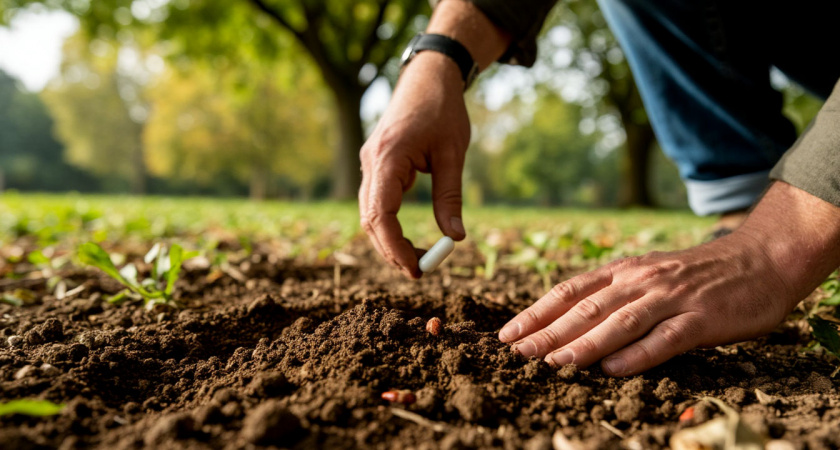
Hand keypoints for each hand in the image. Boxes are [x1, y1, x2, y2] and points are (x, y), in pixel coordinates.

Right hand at [359, 53, 469, 277]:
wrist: (428, 76)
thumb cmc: (443, 110)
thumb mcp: (453, 154)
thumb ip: (450, 197)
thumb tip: (456, 238)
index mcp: (388, 157)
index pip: (381, 215)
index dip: (394, 247)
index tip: (416, 268)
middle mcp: (370, 161)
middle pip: (370, 220)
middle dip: (390, 250)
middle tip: (418, 271)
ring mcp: (369, 162)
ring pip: (369, 213)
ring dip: (388, 239)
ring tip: (415, 258)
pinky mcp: (375, 163)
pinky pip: (374, 201)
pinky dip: (388, 223)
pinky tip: (407, 235)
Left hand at [499, 182, 839, 375]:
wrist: (758, 260)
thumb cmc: (694, 275)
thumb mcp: (646, 274)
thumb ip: (612, 294)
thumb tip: (566, 323)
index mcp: (623, 270)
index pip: (569, 291)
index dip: (536, 313)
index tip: (507, 334)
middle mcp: (641, 280)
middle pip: (587, 307)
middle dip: (548, 331)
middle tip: (518, 352)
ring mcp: (671, 298)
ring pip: (620, 322)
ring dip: (584, 343)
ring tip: (554, 362)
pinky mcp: (701, 318)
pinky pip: (664, 338)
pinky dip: (637, 355)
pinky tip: (612, 370)